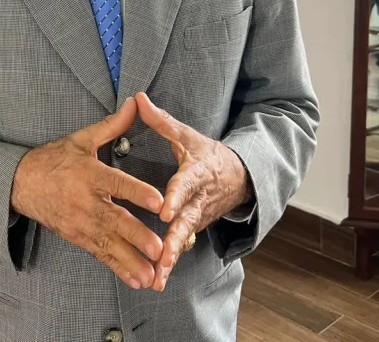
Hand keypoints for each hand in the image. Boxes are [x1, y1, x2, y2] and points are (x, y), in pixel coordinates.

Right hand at [10, 97, 164, 288]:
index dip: (137, 192)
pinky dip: (118, 267)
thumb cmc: (55, 159)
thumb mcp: (82, 139)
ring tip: (152, 274)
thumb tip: (137, 102)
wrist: (20, 183)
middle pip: (114, 220)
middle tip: (159, 248)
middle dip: (137, 236)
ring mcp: (80, 223)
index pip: (116, 183)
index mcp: (89, 173)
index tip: (158, 201)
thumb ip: (113, 124)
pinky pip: (100, 254)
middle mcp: (85, 201)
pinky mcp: (76, 237)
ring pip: (109, 244)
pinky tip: (136, 279)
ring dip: (131, 260)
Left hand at [135, 92, 251, 291]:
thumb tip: (138, 98)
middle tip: (163, 255)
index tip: (163, 210)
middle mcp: (199, 198)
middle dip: (175, 239)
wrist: (240, 176)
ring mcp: (200, 216)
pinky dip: (172, 262)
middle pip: (187, 220)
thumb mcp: (187, 135)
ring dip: (172, 257)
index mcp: (196, 173)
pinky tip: (158, 278)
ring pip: (186, 238)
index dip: (175, 197)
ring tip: (158, 275)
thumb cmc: (207, 154)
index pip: (185, 184)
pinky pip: (184, 245)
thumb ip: (161, 120)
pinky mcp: (197, 227)